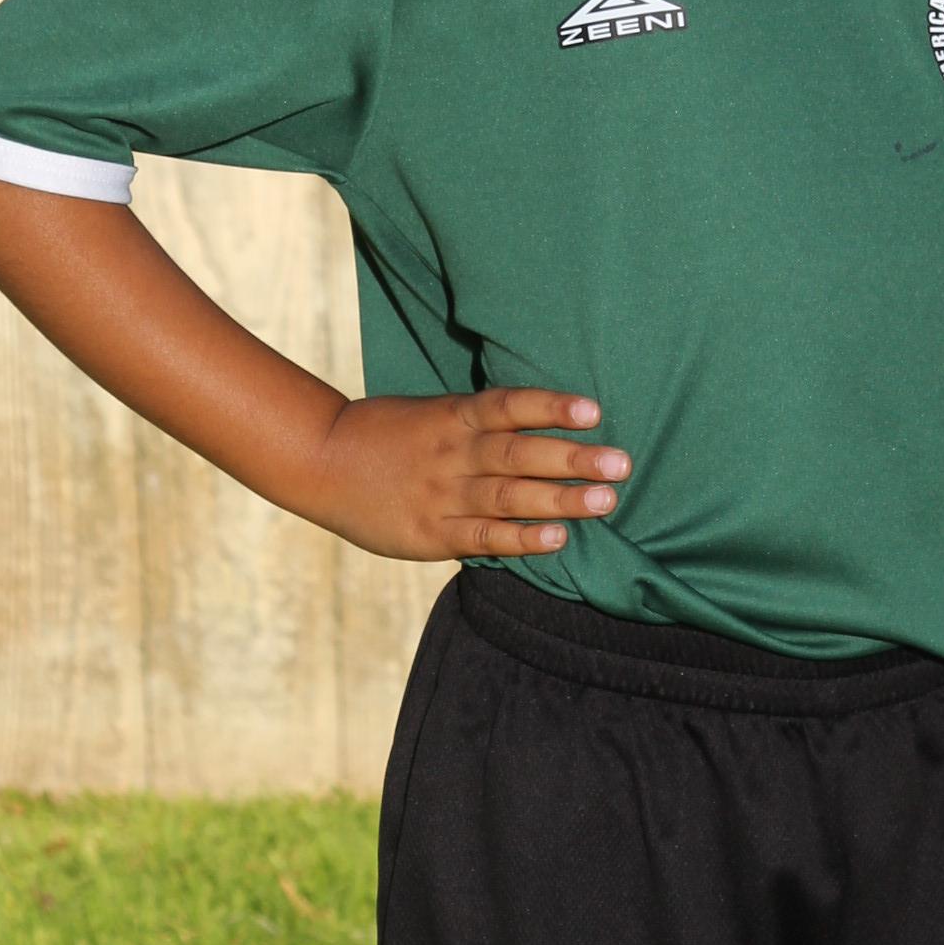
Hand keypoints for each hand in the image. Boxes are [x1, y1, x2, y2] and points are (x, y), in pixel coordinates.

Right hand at [302, 387, 629, 562]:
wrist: (322, 462)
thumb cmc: (389, 435)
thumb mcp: (434, 413)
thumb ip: (480, 422)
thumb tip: (544, 425)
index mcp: (455, 417)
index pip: (509, 406)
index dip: (551, 407)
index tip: (594, 409)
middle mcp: (454, 453)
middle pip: (520, 453)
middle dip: (574, 458)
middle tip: (621, 462)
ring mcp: (443, 494)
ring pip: (509, 496)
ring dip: (561, 499)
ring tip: (606, 499)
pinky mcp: (431, 533)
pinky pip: (483, 537)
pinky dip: (521, 538)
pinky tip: (557, 538)